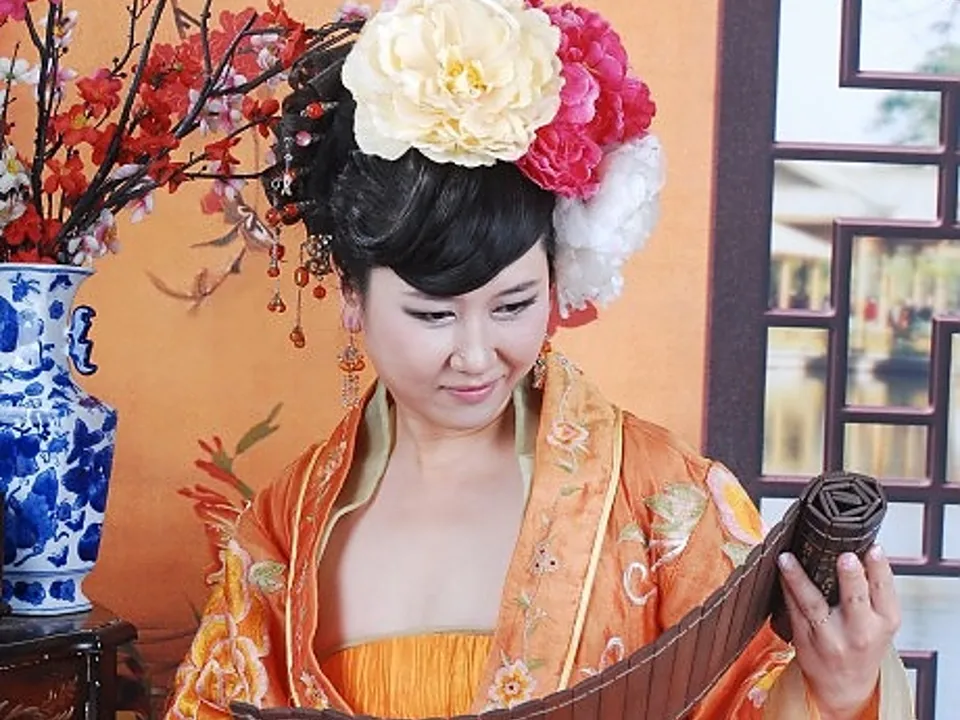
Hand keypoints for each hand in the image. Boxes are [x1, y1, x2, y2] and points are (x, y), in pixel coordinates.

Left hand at [777, 545, 900, 719]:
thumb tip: (858, 545)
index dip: (880, 569)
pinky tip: (780, 569)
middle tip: (845, 557)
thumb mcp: (880, 622)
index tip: (874, 549)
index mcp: (885, 622)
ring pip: (813, 604)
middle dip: (851, 578)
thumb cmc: (862, 646)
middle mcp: (859, 632)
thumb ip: (873, 590)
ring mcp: (830, 637)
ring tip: (788, 558)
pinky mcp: (805, 638)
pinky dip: (786, 586)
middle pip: (855, 600)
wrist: (844, 686)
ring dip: (799, 578)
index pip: (885, 592)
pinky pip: (793, 608)